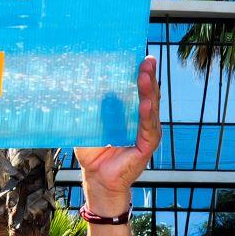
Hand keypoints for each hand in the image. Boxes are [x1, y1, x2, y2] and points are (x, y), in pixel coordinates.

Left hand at [72, 55, 160, 200]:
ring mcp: (147, 133)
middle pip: (149, 94)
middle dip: (148, 76)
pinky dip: (148, 115)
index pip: (138, 90)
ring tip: (145, 74)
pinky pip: (149, 128)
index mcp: (131, 114)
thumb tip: (82, 83)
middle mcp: (143, 121)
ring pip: (152, 107)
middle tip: (146, 60)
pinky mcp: (146, 147)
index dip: (140, 74)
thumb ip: (91, 107)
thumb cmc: (94, 152)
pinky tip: (146, 103)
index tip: (141, 57)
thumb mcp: (90, 123)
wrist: (96, 178)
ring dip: (149, 90)